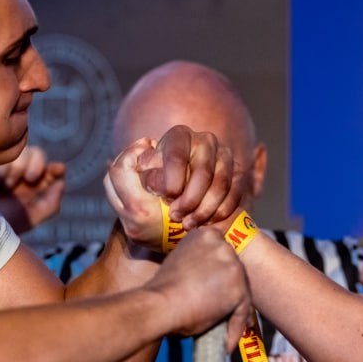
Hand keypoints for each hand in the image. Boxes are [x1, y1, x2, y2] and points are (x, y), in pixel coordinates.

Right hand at [0, 146, 65, 234]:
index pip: (50, 169)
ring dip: (12, 169)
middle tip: (28, 179)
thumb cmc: (2, 227)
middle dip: (33, 165)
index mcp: (33, 186)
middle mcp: (20, 174)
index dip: (55, 167)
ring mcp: (3, 167)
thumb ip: (50, 205)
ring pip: (18, 153)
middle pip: (36, 154)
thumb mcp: (29, 219)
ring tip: (1, 187)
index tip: (58, 169)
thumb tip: (62, 183)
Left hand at [103, 125, 243, 247]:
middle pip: (200, 169)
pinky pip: (233, 192)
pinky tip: (206, 223)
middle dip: (188, 197)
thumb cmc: (154, 206)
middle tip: (175, 216)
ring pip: (216, 181)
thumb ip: (124, 177)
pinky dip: (219, 211)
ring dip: (202, 207)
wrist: (187, 224)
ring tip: (188, 224)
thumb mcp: (133, 194)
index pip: (174, 151)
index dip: (171, 173)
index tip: (167, 194)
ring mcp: (223, 156)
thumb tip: (126, 158)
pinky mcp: (238, 173)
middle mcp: (203, 141)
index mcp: (177, 137)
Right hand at [145, 227, 250, 352]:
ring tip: (224, 333)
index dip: (220, 275)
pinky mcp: (239, 289)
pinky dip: (235, 329)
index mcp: (205, 235)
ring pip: (241, 292)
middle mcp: (222, 246)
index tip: (217, 290)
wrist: (158, 305)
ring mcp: (233, 266)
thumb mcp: (180, 263)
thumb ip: (197, 265)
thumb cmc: (161, 290)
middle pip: (234, 271)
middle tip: (223, 313)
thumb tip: (207, 283)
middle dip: (230, 292)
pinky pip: (242, 312)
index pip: (221, 256)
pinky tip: (225, 342)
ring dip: (233, 313)